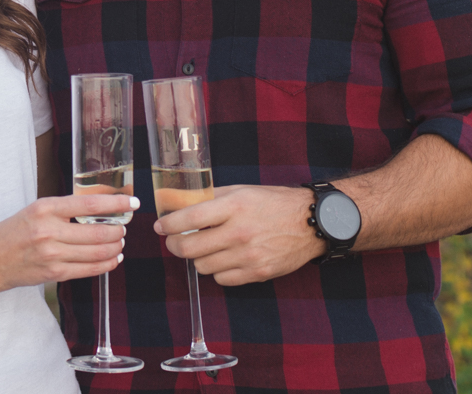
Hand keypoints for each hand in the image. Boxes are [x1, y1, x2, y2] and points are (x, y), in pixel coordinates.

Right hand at [0, 193, 138, 292]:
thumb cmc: (13, 232)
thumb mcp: (34, 211)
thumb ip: (62, 210)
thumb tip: (97, 209)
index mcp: (44, 209)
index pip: (89, 204)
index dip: (115, 203)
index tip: (131, 203)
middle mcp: (49, 231)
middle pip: (98, 231)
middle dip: (118, 229)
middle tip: (123, 227)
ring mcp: (53, 254)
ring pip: (98, 251)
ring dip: (115, 247)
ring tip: (118, 242)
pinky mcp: (55, 273)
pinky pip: (90, 269)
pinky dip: (107, 264)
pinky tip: (112, 259)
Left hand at [155, 185, 326, 284]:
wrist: (311, 223)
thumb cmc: (274, 203)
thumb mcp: (242, 191)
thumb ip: (212, 198)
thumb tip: (181, 203)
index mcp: (234, 207)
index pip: (189, 218)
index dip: (168, 224)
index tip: (159, 226)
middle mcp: (239, 232)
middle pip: (189, 248)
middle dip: (174, 245)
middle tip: (173, 240)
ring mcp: (249, 256)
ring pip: (202, 266)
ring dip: (197, 258)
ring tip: (202, 248)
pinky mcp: (258, 273)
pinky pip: (222, 280)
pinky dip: (217, 271)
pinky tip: (222, 259)